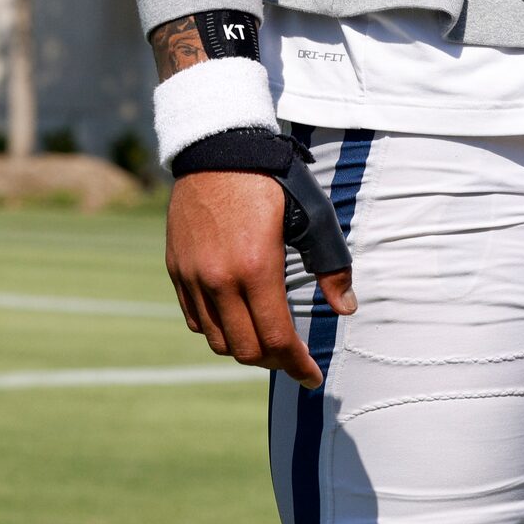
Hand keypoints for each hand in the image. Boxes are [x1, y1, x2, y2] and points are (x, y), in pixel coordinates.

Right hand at [166, 172, 355, 387]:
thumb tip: (347, 309)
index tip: (313, 377)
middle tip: (293, 357)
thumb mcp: (312, 215)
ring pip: (218, 340)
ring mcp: (192, 277)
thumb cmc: (272, 178)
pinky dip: (218, 330)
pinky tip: (237, 319)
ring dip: (245, 348)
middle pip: (246, 350)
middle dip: (274, 361)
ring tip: (267, 339)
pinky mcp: (177, 270)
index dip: (297, 365)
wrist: (219, 147)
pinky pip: (196, 319)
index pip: (277, 339)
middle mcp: (218, 279)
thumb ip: (331, 265)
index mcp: (255, 267)